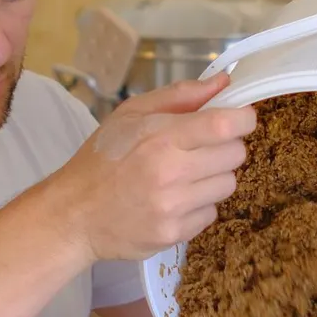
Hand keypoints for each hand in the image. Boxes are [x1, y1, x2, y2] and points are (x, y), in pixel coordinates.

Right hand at [49, 73, 254, 261]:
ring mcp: (173, 207)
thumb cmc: (101, 159)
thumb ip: (179, 96)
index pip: (225, 126)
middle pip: (235, 155)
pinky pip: (210, 213)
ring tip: (184, 176)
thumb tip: (223, 82)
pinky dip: (199, 205)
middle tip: (201, 149)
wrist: (74, 214)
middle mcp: (170, 172)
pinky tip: (174, 200)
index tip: (239, 119)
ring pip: (228, 185)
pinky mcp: (174, 234)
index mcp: (160, 137)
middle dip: (225, 147)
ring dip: (213, 178)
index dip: (242, 119)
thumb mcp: (130, 114)